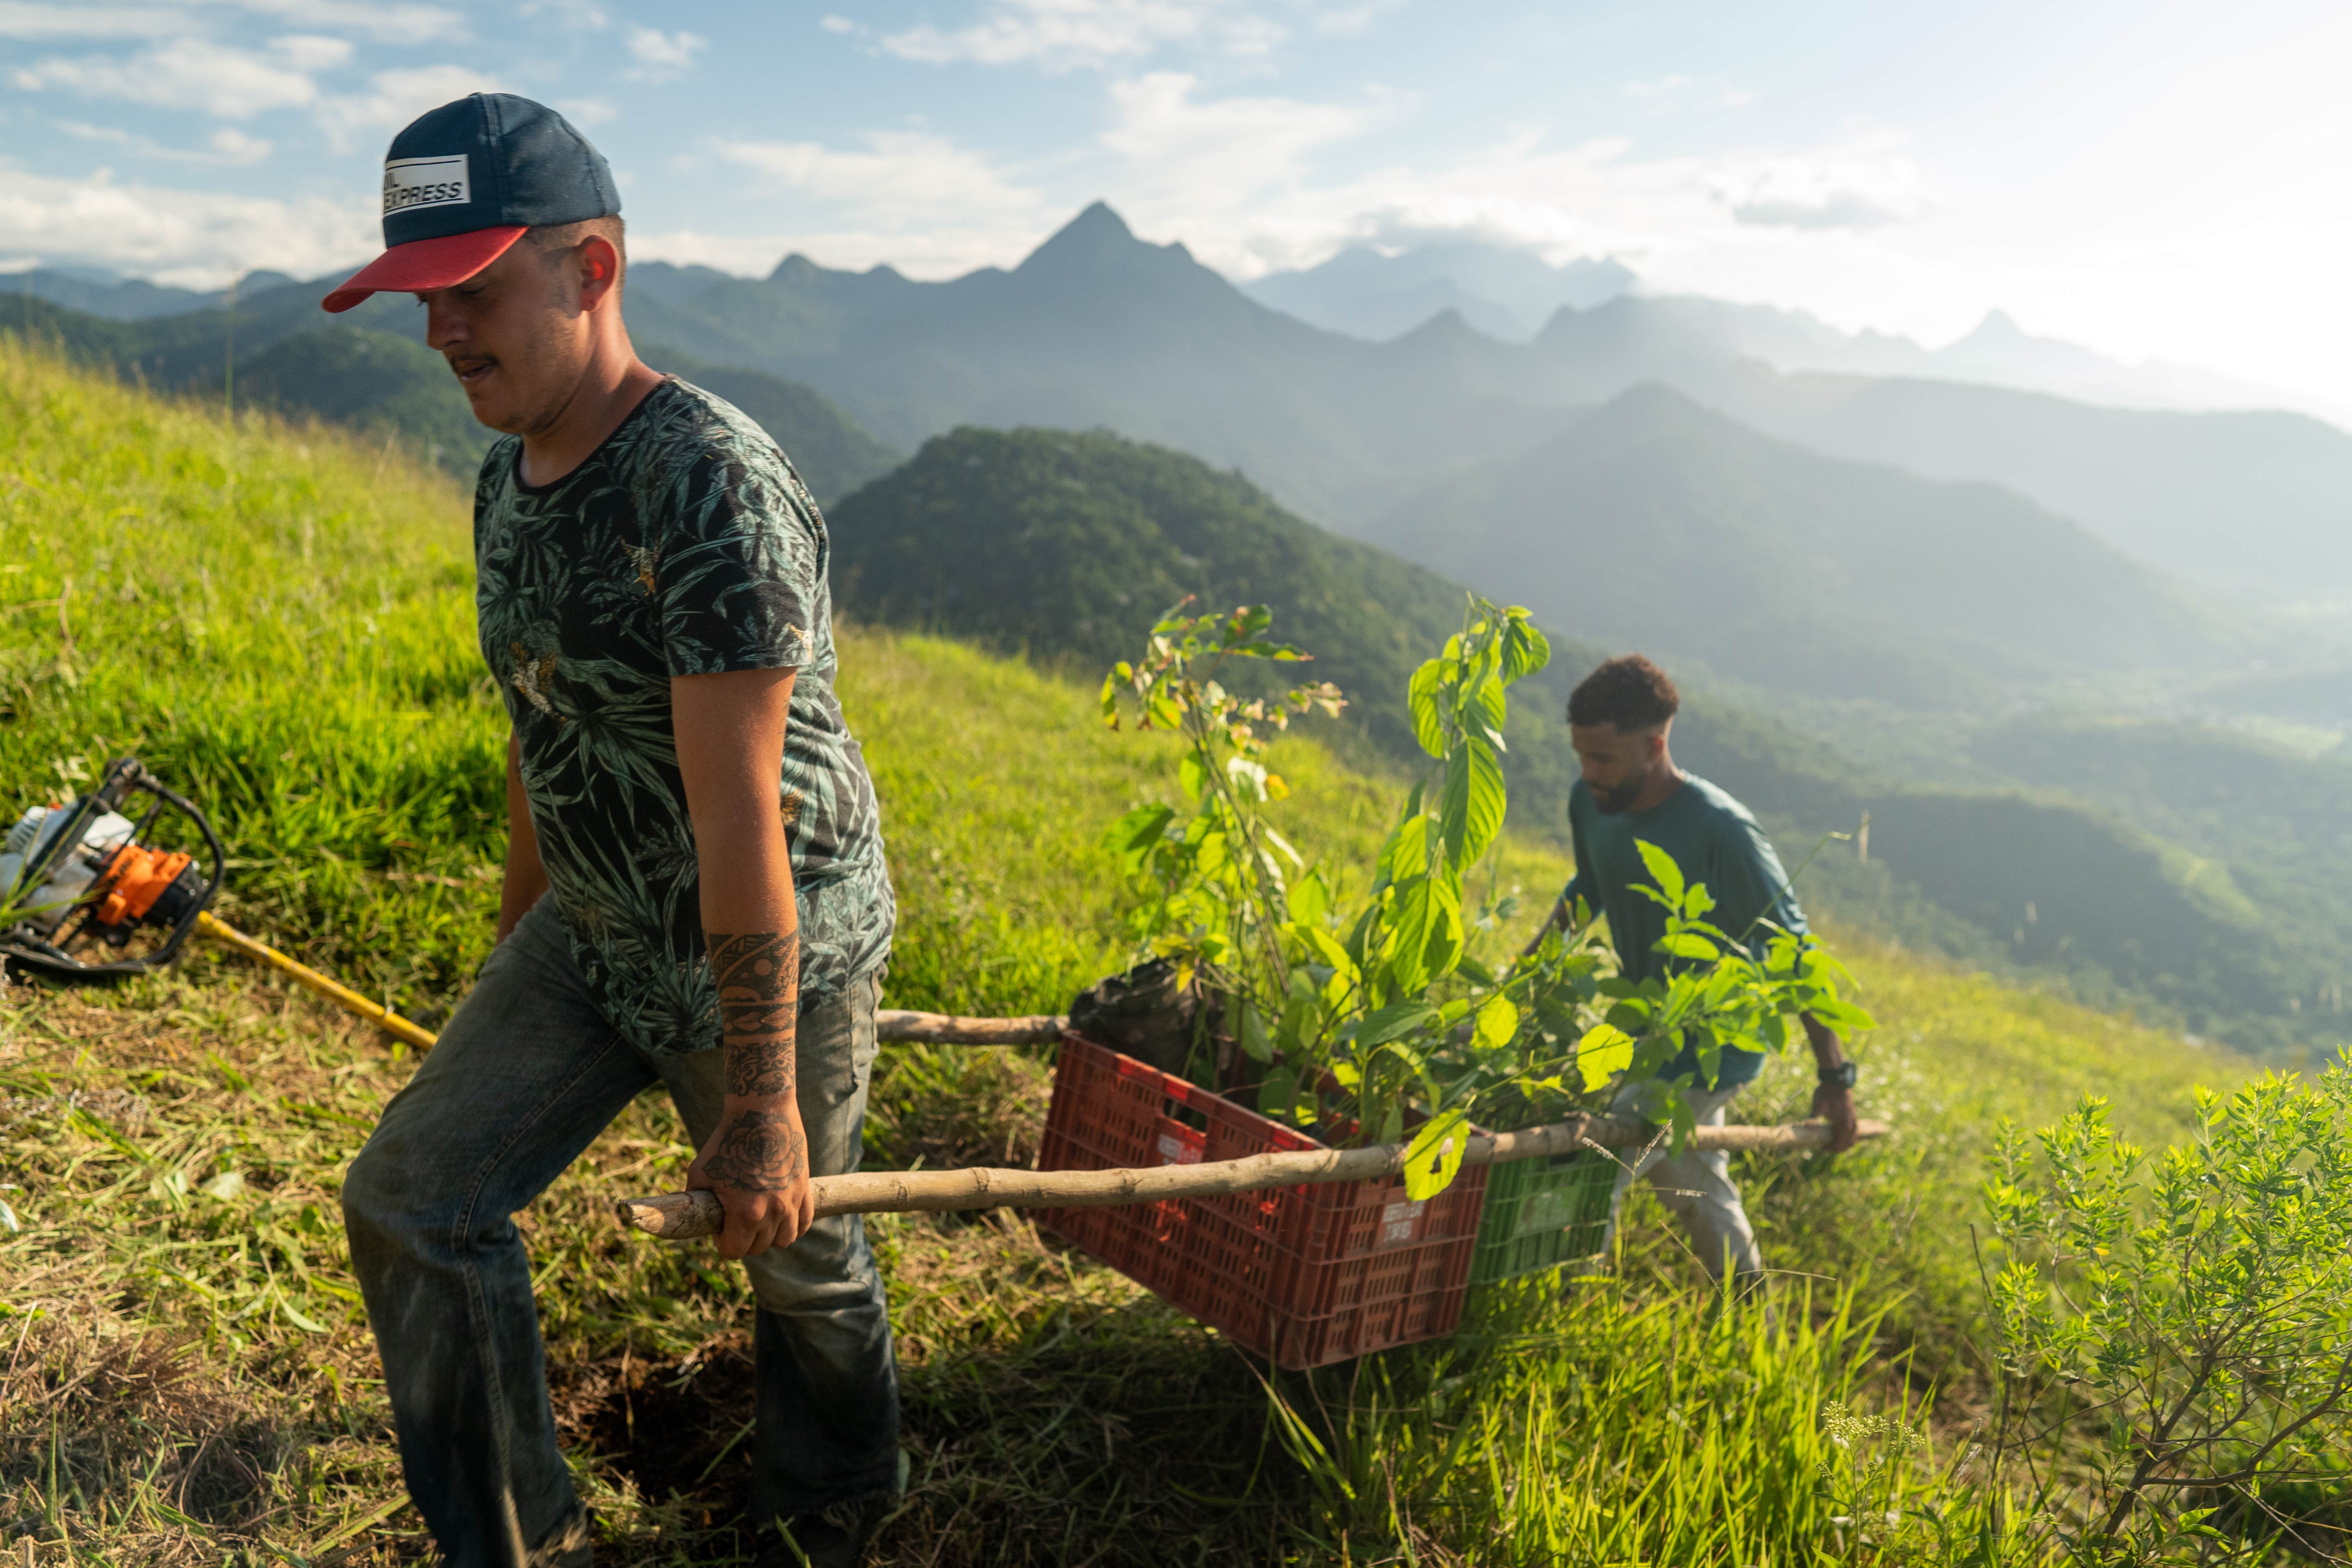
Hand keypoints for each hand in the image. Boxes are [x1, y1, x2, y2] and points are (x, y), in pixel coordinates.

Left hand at [687, 1098, 813, 1258]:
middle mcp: (773, 1212)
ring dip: (770, 1236)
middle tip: (736, 1219)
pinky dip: (793, 1226)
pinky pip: (804, 1223)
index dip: (722, 1242)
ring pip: (785, 1240)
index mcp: (745, 1213)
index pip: (734, 1251)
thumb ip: (698, 1201)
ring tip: (759, 1220)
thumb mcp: (699, 1173)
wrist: (762, 1112)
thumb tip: (699, 1219)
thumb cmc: (727, 1142)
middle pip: (759, 1248)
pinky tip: (781, 1216)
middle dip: (744, 1239)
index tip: (720, 1227)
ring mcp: (792, 1201)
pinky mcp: (805, 1189)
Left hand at [1811, 1080, 1859, 1153]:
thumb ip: (1813, 1117)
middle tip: (1825, 1147)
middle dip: (1837, 1148)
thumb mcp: (1818, 1106)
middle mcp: (1852, 1125)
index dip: (1830, 1149)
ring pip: (1853, 1139)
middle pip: (1847, 1144)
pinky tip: (1839, 1135)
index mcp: (1844, 1125)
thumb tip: (1805, 1126)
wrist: (1836, 1082)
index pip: (1839, 1145)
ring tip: (1832, 1143)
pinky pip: (1854, 1132)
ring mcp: (1854, 1121)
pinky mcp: (1854, 1117)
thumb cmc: (1826, 1094)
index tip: (1821, 1147)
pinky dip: (1848, 1137)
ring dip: (1844, 1143)